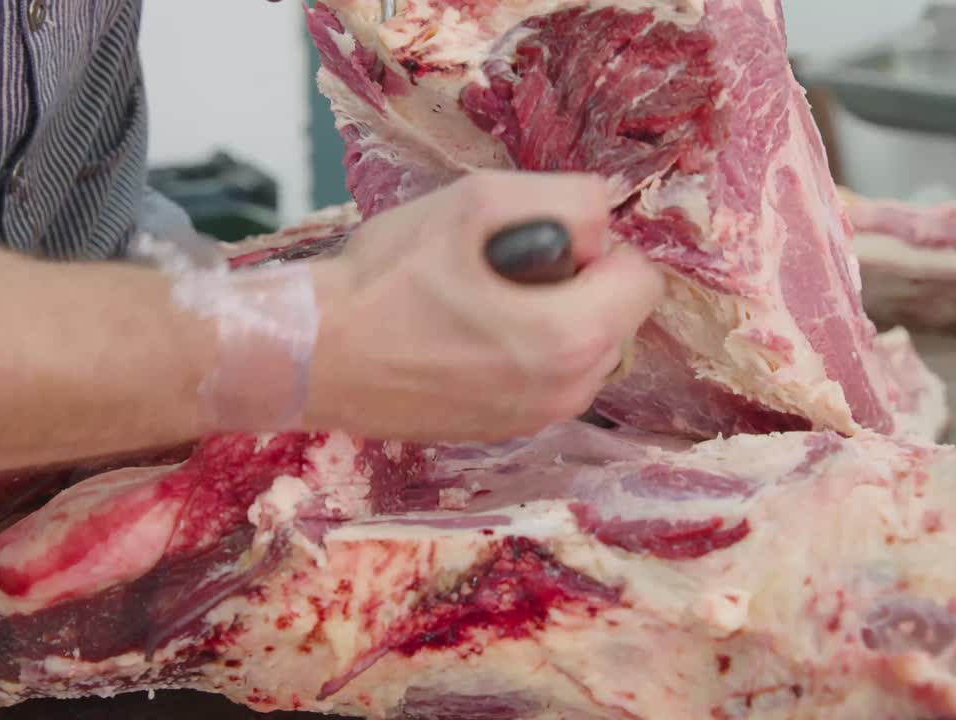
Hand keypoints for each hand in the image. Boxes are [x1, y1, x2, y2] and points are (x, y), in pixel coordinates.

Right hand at [301, 170, 664, 441]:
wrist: (311, 354)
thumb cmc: (386, 277)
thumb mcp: (475, 202)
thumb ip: (566, 199)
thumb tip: (605, 221)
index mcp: (572, 338)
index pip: (643, 278)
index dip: (596, 247)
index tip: (538, 243)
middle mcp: (567, 393)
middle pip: (617, 319)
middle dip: (579, 287)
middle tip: (503, 271)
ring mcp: (534, 421)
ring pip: (584, 354)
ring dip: (554, 321)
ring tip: (480, 303)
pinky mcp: (502, 434)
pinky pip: (546, 383)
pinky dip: (525, 356)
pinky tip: (464, 338)